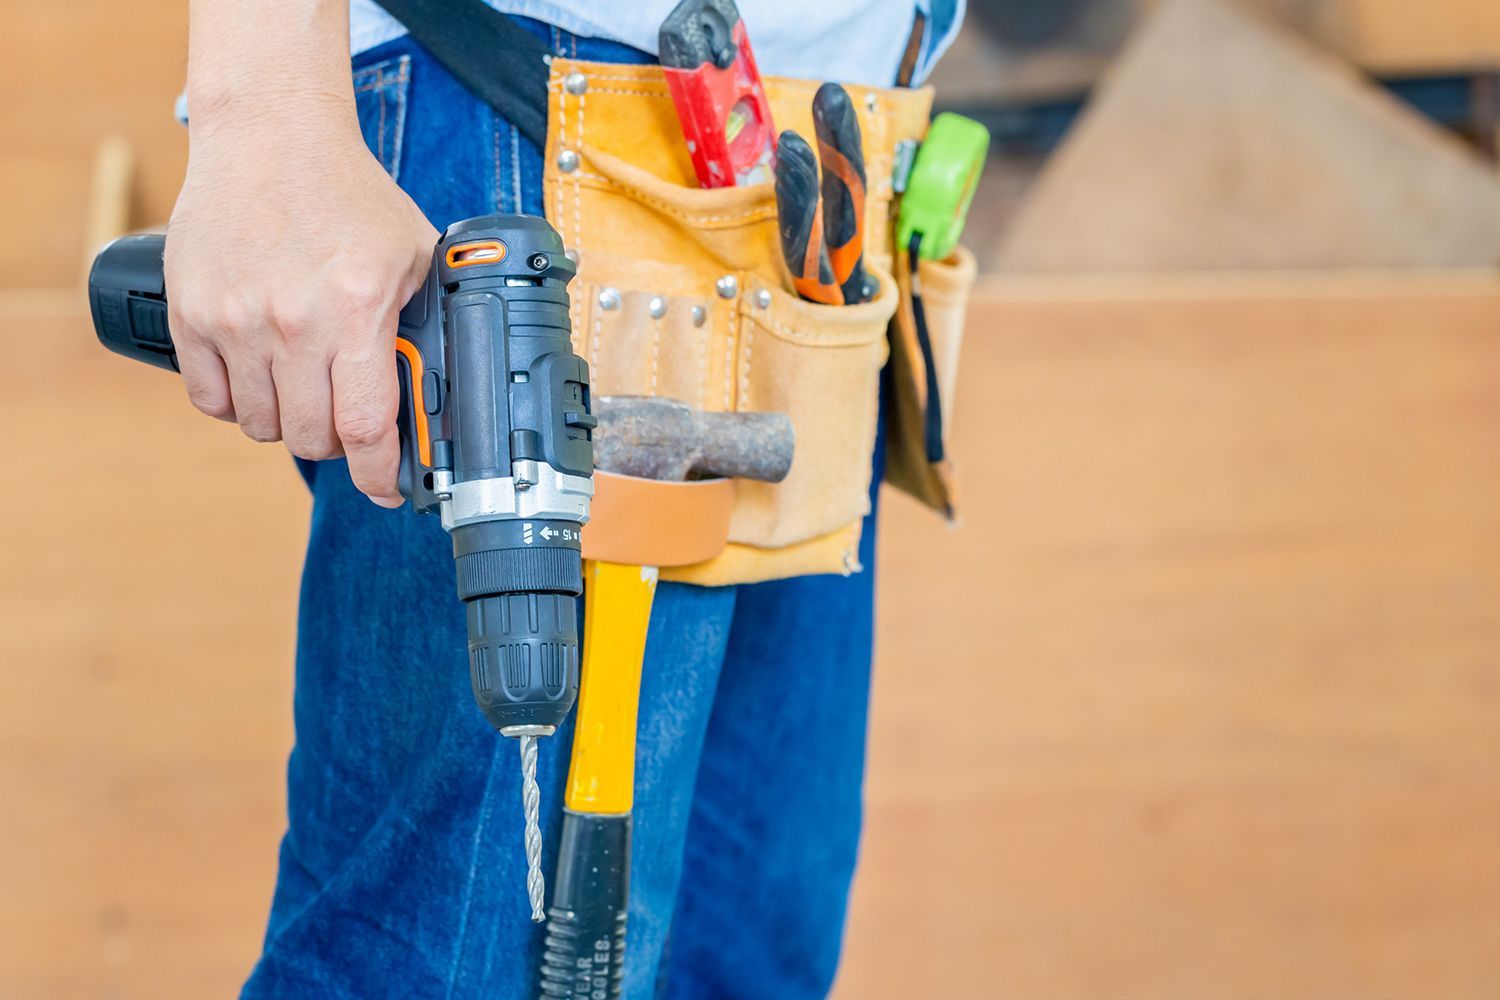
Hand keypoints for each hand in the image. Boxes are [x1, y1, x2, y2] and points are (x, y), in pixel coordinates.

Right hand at [164, 99, 437, 506]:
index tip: (388, 490)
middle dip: (337, 443)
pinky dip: (236, 402)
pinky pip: (210, 399)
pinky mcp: (191, 312)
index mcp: (357, 309)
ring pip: (261, 425)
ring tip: (304, 389)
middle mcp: (293, 321)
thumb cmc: (348, 193)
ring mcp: (235, 318)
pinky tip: (260, 377)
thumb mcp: (415, 252)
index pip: (366, 427)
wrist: (270, 134)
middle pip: (312, 438)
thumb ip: (426, 320)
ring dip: (288, 421)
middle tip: (347, 420)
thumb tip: (446, 387)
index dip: (380, 475)